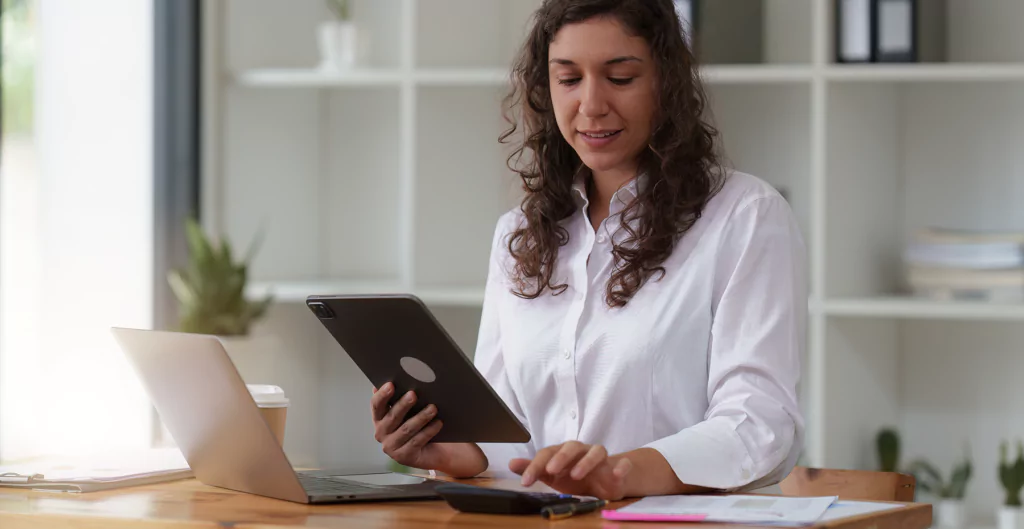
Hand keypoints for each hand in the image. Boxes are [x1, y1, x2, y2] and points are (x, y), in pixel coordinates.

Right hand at [370, 383, 445, 469]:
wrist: (432, 450)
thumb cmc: (418, 426)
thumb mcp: (409, 411)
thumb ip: (400, 397)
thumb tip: (398, 377)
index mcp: (379, 419)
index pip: (376, 405)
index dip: (382, 395)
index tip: (391, 384)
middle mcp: (381, 433)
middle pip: (392, 417)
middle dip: (403, 405)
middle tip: (414, 394)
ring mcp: (391, 447)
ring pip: (406, 429)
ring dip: (420, 417)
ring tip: (433, 407)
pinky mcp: (404, 457)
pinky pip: (417, 441)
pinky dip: (428, 431)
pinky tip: (438, 423)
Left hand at [509, 441, 632, 499]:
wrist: (606, 481)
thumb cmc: (576, 475)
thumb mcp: (552, 475)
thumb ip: (534, 469)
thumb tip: (511, 464)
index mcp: (564, 452)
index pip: (548, 453)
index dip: (535, 466)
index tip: (525, 481)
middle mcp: (582, 451)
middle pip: (572, 446)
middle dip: (561, 457)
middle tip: (551, 471)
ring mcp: (602, 458)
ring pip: (597, 451)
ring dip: (587, 462)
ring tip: (577, 475)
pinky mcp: (618, 467)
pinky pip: (622, 464)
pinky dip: (620, 467)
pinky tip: (615, 474)